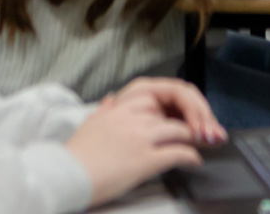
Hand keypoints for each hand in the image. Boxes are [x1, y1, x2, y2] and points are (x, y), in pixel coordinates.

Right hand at [66, 79, 224, 207]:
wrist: (68, 174)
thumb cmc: (78, 153)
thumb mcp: (92, 122)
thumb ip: (106, 109)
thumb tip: (111, 99)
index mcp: (119, 107)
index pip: (153, 95)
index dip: (171, 104)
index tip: (180, 114)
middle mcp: (131, 117)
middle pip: (169, 109)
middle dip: (189, 117)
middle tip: (200, 128)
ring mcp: (139, 137)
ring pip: (178, 129)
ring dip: (193, 137)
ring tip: (201, 144)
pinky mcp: (144, 160)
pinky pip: (177, 152)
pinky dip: (191, 156)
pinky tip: (195, 160)